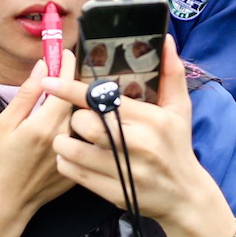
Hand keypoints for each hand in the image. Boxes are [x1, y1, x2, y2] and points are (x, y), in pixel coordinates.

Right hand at [0, 54, 75, 220]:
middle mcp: (65, 138)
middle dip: (69, 86)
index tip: (64, 53)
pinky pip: (81, 139)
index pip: (66, 86)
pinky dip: (72, 129)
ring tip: (53, 110)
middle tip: (56, 79)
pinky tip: (55, 136)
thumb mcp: (4, 125)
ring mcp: (75, 153)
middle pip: (77, 101)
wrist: (6, 204)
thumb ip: (26, 94)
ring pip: (80, 120)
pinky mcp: (79, 166)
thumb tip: (42, 67)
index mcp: (45, 125)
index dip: (67, 65)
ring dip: (72, 108)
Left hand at [43, 37, 207, 221]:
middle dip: (74, 118)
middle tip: (76, 117)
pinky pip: (76, 175)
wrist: (185, 197)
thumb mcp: (180, 109)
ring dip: (63, 141)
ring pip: (76, 151)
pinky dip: (66, 163)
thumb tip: (165, 39)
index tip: (50, 82)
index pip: (104, 100)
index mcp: (152, 120)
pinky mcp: (115, 192)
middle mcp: (139, 145)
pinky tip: (71, 157)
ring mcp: (126, 171)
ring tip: (66, 136)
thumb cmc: (178, 146)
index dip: (72, 90)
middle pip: (87, 124)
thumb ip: (171, 72)